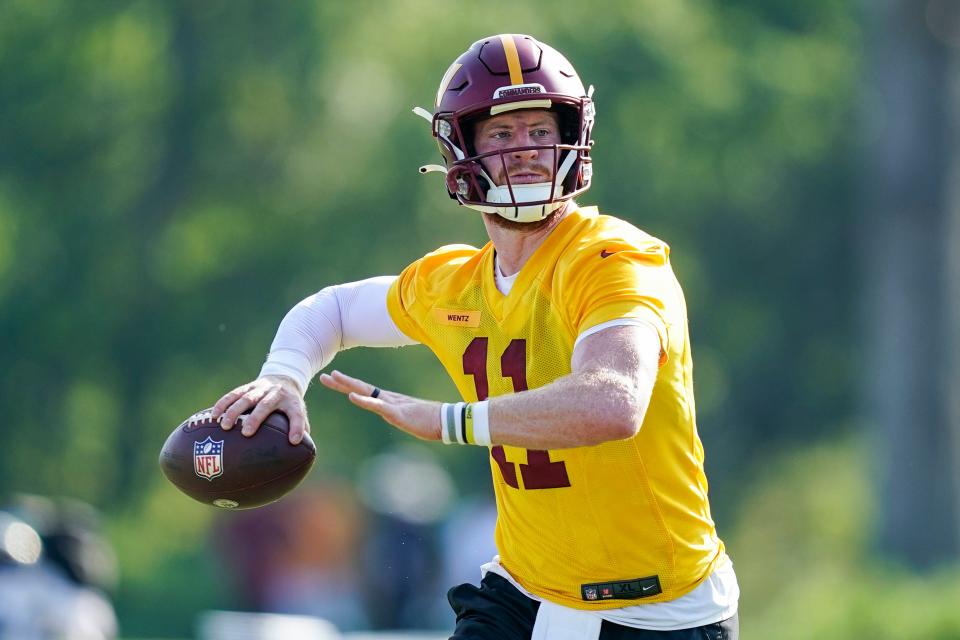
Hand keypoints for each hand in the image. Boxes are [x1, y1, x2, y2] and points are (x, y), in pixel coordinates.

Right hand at [211, 375, 308, 443]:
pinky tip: (213, 415)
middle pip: (265, 405)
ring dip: (234, 411)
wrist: (284, 378)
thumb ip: (301, 431)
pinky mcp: (248, 386)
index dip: (297, 427)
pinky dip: (223, 404)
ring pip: (246, 398)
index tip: (294, 441)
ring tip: (225, 426)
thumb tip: (301, 457)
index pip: (297, 415)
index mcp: (292, 403)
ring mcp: (260, 389)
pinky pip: (233, 394)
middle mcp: (276, 394)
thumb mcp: (300, 415)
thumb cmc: (291, 405)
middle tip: (246, 433)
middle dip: (255, 418)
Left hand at [318, 370, 441, 441]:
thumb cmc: (430, 421)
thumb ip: (398, 416)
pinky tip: (352, 396)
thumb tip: (392, 417)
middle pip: (361, 387)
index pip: (364, 390)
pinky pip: (377, 406)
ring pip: (366, 392)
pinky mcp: (397, 413)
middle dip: (341, 382)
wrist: (446, 421)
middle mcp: (388, 399)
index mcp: (389, 401)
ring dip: (348, 385)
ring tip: (333, 377)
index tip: (333, 378)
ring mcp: (392, 404)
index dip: (348, 385)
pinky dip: (364, 401)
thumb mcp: (408, 419)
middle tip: (324, 376)